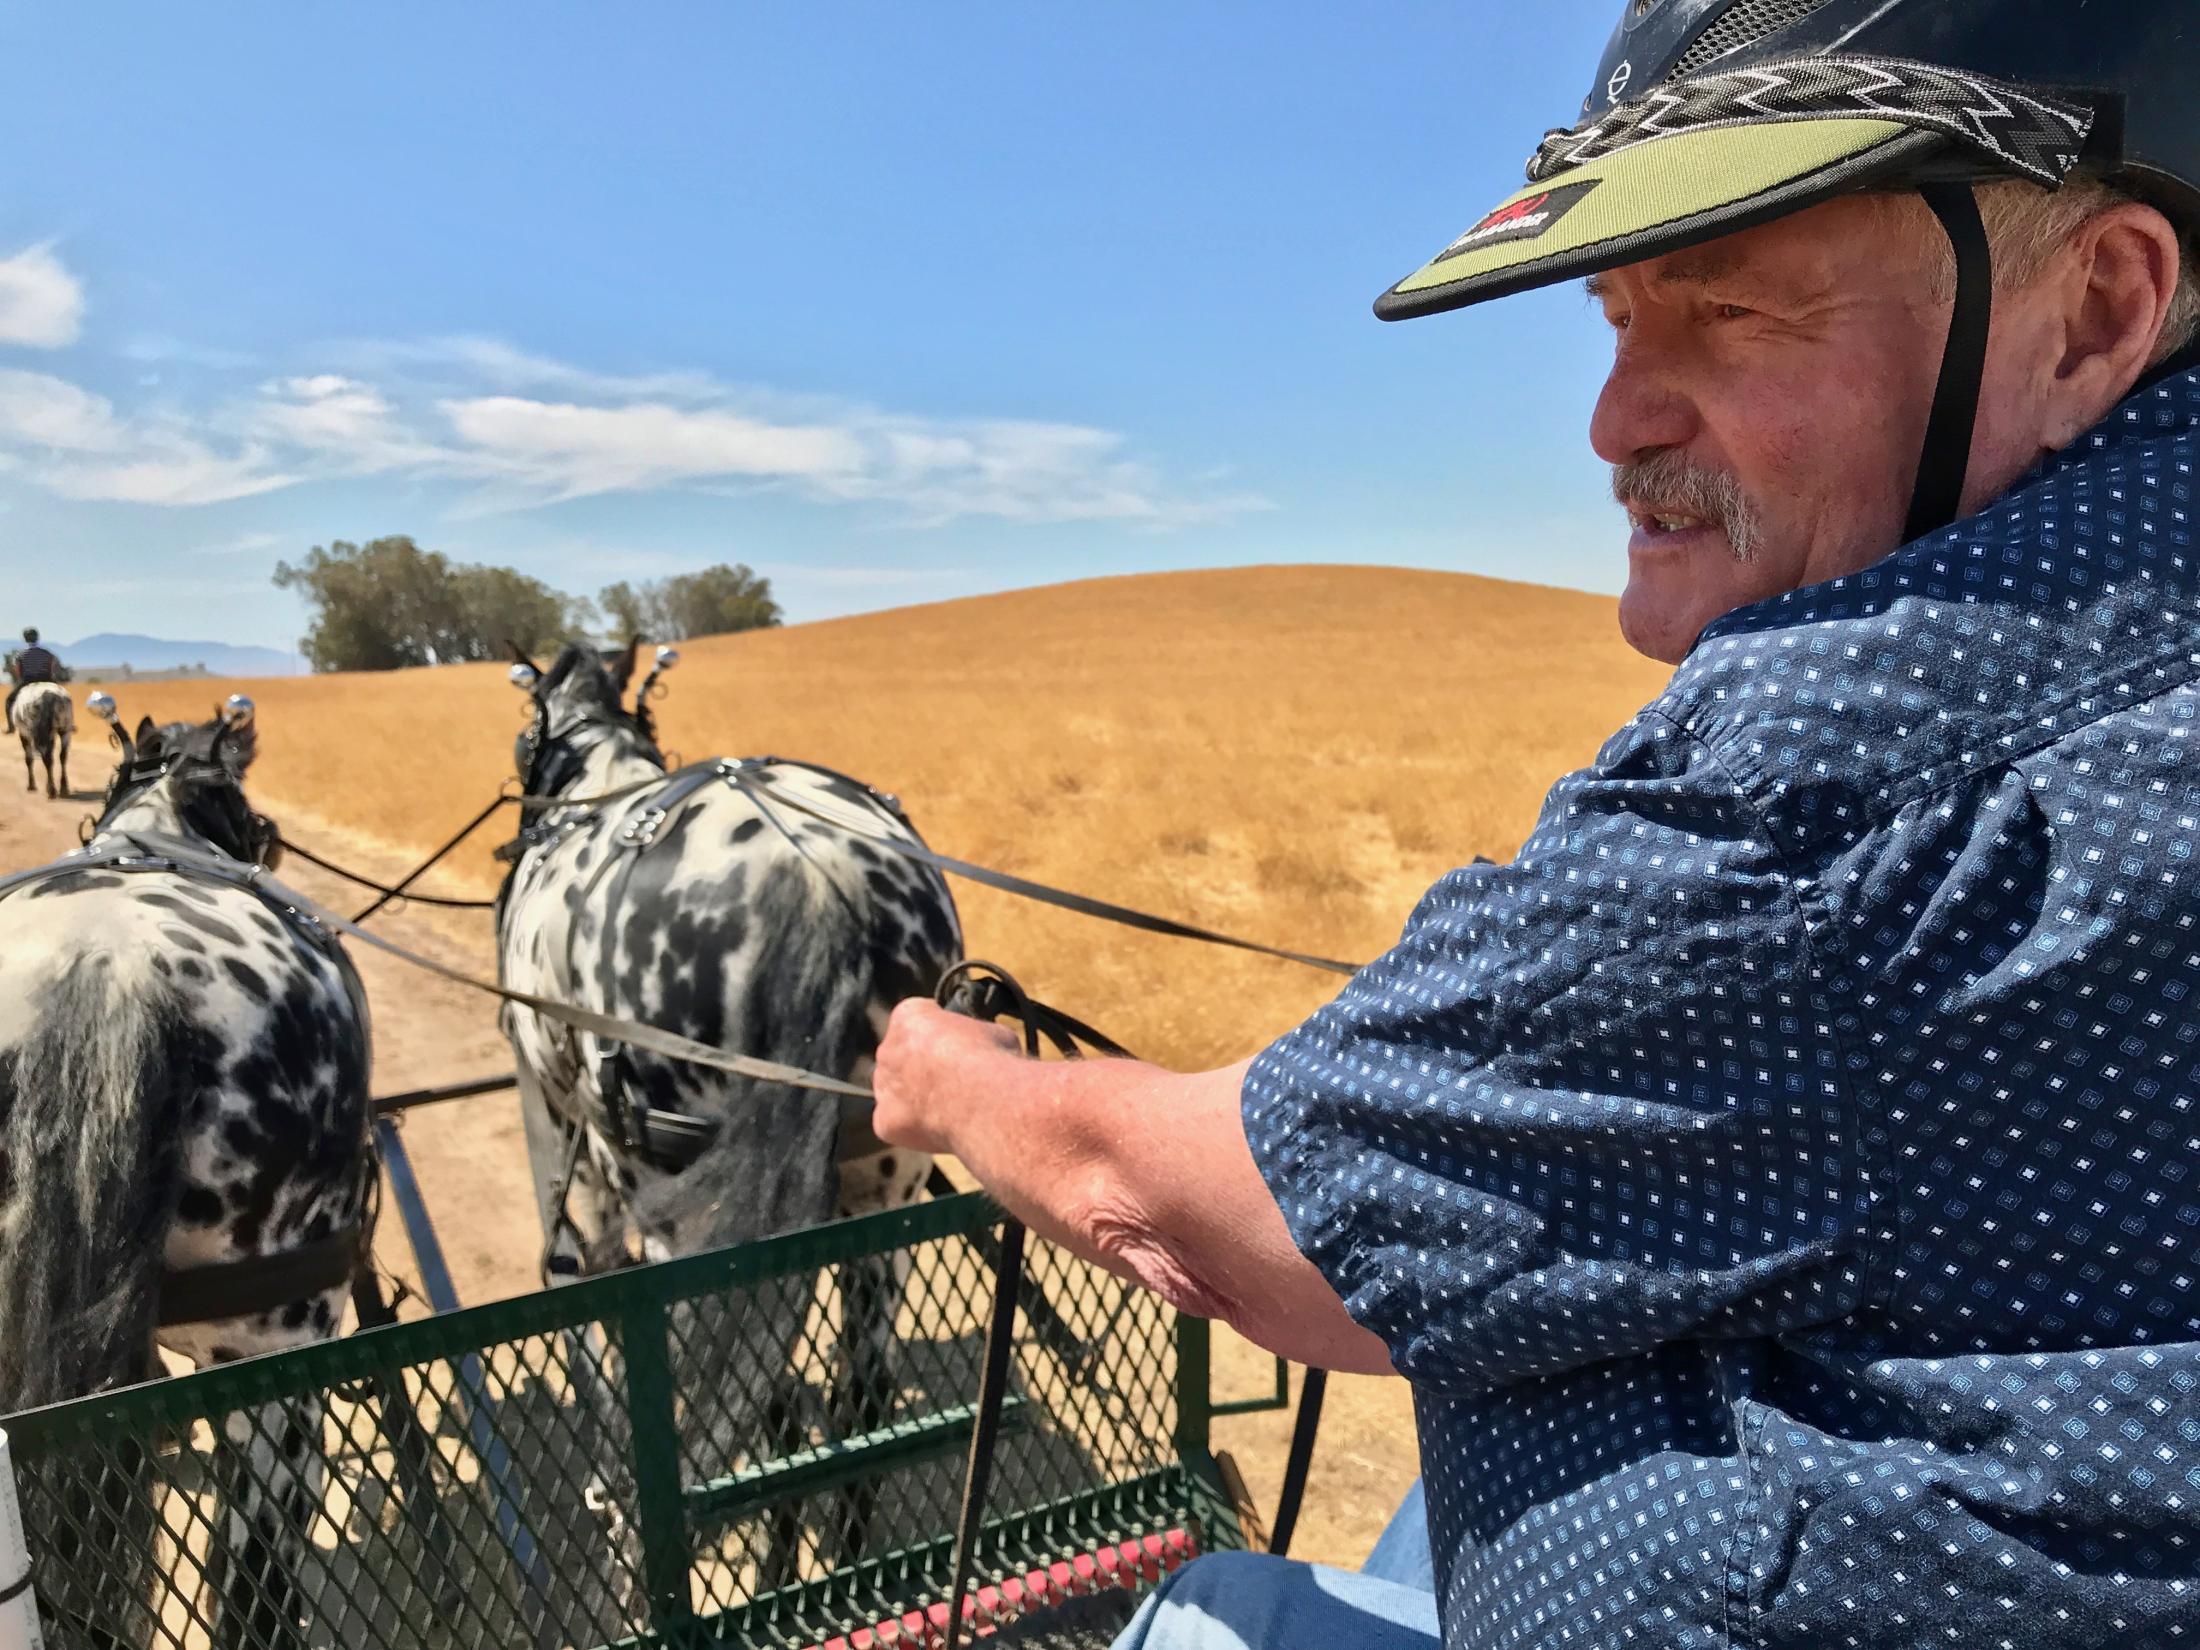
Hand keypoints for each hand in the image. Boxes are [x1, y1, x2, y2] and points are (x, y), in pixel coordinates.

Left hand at [872, 998, 1021, 1155]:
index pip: (917, 1020)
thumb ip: (973, 1038)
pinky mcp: (884, 1120)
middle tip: (951, 1082)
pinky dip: (912, 1127)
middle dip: (920, 1067)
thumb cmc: (991, 1061)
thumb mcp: (991, 1032)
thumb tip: (980, 1049)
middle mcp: (888, 1048)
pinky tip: (938, 1128)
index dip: (939, 1034)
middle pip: (900, 1056)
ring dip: (913, 1097)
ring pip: (894, 1091)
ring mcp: (883, 1086)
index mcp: (909, 1016)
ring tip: (948, 1108)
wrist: (984, 1102)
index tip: (955, 1046)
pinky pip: (895, 1123)